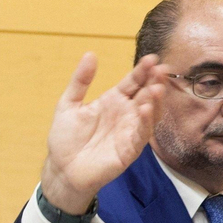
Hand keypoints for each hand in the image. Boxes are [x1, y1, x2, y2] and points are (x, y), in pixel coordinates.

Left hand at [40, 53, 166, 214]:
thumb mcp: (68, 104)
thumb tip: (90, 54)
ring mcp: (130, 131)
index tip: (151, 58)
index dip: (142, 71)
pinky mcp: (129, 150)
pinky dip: (144, 122)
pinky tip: (144, 109)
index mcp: (113, 101)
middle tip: (161, 68)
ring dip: (154, 101)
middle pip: (145, 95)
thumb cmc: (66, 138)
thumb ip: (80, 80)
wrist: (61, 168)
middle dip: (154, 82)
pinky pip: (140, 135)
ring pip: (149, 114)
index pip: (133, 82)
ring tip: (157, 87)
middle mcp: (126, 114)